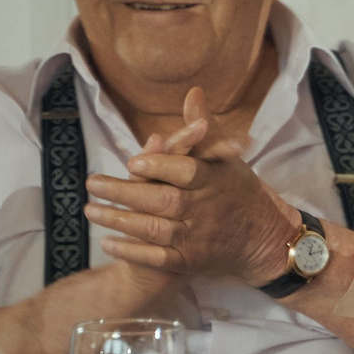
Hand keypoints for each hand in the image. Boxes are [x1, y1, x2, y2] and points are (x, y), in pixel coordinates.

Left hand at [83, 90, 304, 283]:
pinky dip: (131, 252)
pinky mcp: (190, 261)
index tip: (133, 162)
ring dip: (119, 220)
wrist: (263, 240)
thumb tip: (193, 93)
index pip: (187, 171)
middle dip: (124, 193)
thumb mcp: (226, 160)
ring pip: (154, 229)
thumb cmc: (238, 193)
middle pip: (162, 201)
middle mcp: (205, 209)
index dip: (160, 166)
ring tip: (90, 210)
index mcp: (214, 181)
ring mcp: (197, 237)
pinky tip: (107, 243)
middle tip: (92, 183)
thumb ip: (201, 130)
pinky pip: (157, 258)